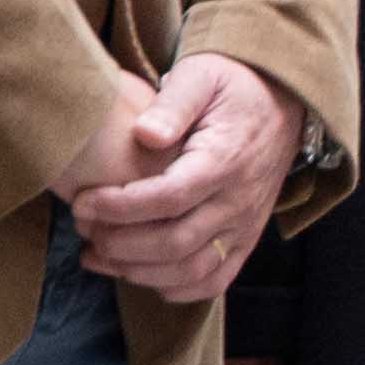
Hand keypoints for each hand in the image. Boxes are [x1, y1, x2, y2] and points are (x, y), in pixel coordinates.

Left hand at [70, 55, 301, 303]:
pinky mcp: (246, 238)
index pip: (169, 197)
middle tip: (84, 232)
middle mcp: (239, 200)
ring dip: (139, 272)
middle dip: (121, 245)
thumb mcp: (201, 76)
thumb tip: (144, 134)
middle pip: (176, 242)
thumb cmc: (231, 85)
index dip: (120, 207)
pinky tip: (140, 274)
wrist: (281, 100)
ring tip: (97, 256)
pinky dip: (177, 289)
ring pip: (192, 270)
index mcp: (225, 159)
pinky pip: (215, 280)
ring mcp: (245, 224)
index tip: (83, 202)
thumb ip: (173, 103)